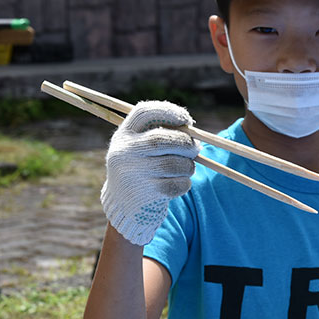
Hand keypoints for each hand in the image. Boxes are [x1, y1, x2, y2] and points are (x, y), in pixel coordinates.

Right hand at [100, 100, 199, 244]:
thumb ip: (161, 135)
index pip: (144, 113)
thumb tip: (193, 130)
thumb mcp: (140, 148)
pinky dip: (185, 182)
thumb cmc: (141, 169)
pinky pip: (176, 184)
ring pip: (173, 163)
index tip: (187, 119)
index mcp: (122, 136)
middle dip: (185, 142)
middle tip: (196, 148)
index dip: (168, 112)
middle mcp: (123, 153)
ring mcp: (132, 174)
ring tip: (188, 167)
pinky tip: (180, 183)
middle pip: (161, 139)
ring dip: (188, 165)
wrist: (123, 206)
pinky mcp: (144, 195)